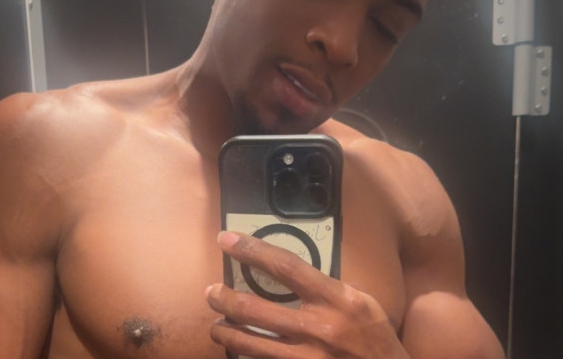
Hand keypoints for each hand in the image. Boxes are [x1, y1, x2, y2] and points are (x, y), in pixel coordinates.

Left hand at [206, 231, 409, 358]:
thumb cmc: (374, 337)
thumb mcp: (361, 301)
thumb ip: (326, 287)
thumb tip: (287, 271)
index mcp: (336, 299)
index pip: (285, 266)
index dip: (252, 250)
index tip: (226, 239)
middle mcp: (319, 328)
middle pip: (256, 310)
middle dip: (225, 299)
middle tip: (211, 292)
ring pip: (249, 344)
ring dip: (225, 333)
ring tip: (216, 325)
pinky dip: (245, 357)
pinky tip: (237, 351)